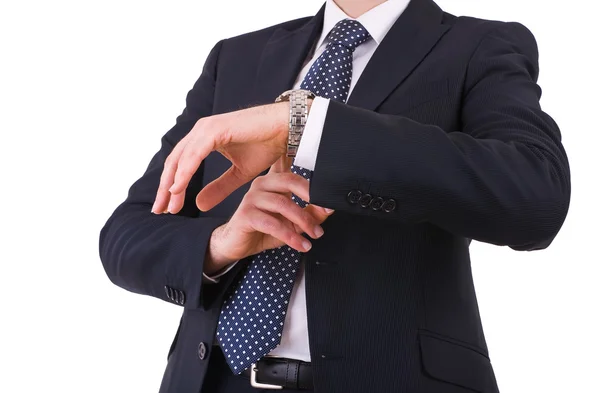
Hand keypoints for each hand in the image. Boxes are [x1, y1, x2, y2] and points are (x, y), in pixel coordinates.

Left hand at [152, 102, 295, 213]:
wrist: (286, 129)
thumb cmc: (267, 145)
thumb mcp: (239, 175)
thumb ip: (219, 188)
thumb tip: (198, 204)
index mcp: (204, 139)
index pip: (181, 165)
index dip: (172, 188)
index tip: (167, 208)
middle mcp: (201, 131)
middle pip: (175, 163)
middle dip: (166, 188)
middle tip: (160, 210)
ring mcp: (206, 128)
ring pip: (181, 159)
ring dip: (172, 183)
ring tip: (168, 204)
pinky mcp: (215, 129)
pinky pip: (194, 154)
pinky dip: (184, 172)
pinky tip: (178, 188)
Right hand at [204, 166, 333, 273]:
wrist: (237, 244)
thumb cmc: (263, 229)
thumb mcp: (292, 222)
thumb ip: (310, 213)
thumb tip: (329, 208)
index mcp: (273, 181)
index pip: (293, 171)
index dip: (311, 179)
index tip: (327, 194)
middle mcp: (261, 184)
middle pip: (290, 181)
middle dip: (311, 198)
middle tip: (325, 212)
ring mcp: (251, 198)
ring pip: (283, 204)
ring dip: (303, 221)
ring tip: (314, 235)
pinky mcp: (246, 214)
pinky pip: (272, 223)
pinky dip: (289, 235)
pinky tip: (299, 244)